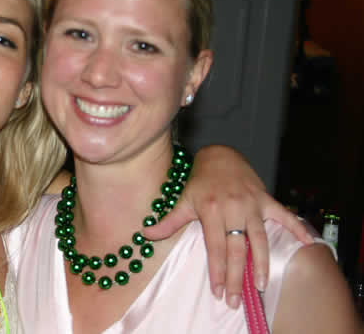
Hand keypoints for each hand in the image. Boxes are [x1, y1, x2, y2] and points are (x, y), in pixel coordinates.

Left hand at [142, 145, 313, 308]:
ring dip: (262, 263)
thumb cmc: (199, 181)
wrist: (220, 155)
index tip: (218, 291)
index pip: (215, 247)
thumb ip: (168, 221)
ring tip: (262, 285)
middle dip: (237, 276)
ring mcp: (252, 204)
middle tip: (236, 299)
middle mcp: (232, 208)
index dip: (217, 270)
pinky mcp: (266, 199)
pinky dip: (297, 228)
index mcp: (211, 210)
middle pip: (237, 248)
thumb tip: (145, 234)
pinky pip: (284, 215)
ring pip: (259, 238)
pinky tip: (308, 243)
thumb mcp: (182, 200)